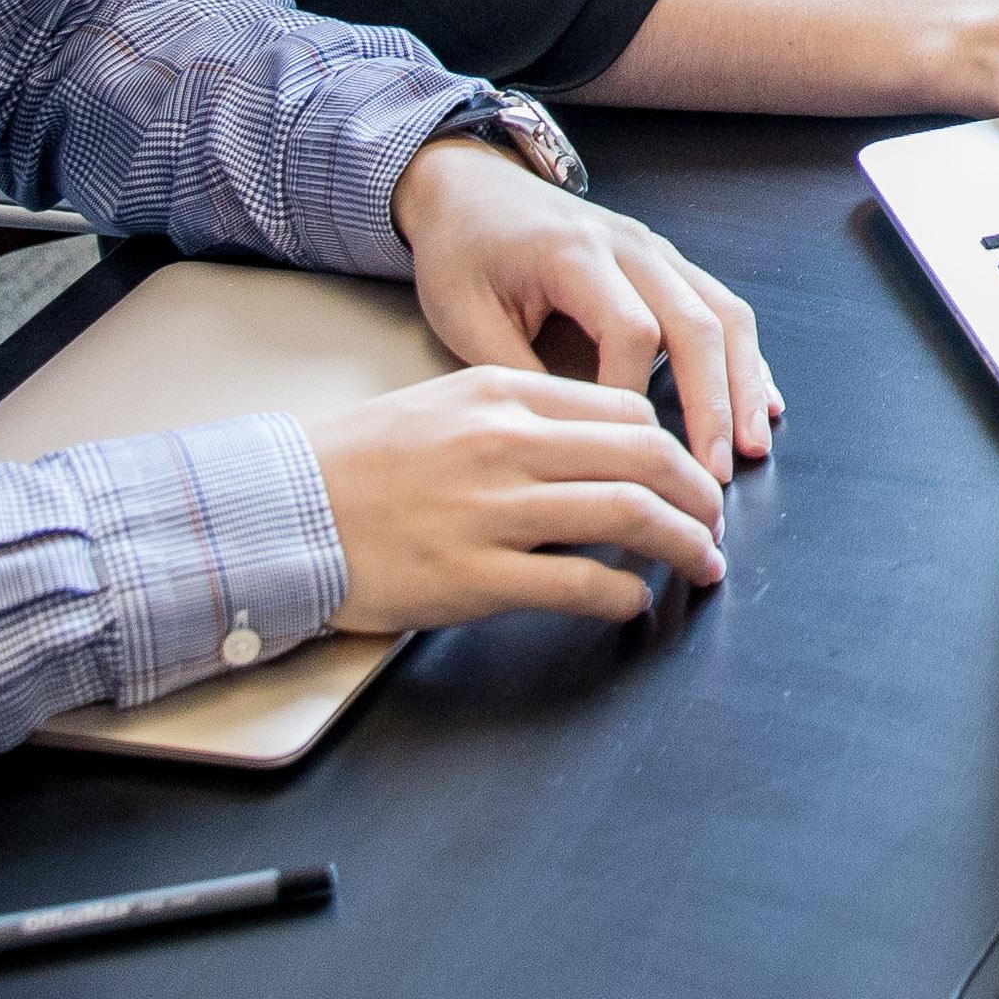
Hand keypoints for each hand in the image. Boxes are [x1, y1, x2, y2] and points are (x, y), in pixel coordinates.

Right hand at [305, 363, 722, 631]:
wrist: (284, 511)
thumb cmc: (360, 461)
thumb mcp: (446, 405)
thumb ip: (522, 415)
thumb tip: (601, 442)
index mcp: (502, 396)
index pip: (627, 411)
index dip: (676, 447)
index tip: (689, 475)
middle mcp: (507, 445)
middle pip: (645, 459)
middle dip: (699, 496)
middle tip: (715, 523)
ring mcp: (493, 513)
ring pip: (628, 518)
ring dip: (684, 545)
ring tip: (703, 563)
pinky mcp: (475, 578)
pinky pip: (579, 586)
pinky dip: (623, 595)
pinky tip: (634, 602)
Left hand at [394, 137, 779, 465]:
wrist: (469, 187)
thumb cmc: (462, 253)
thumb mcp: (465, 316)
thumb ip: (517, 374)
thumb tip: (570, 443)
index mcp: (574, 254)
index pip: (630, 330)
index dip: (633, 395)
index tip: (622, 449)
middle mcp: (629, 246)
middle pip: (695, 322)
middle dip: (712, 403)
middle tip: (714, 473)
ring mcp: (656, 251)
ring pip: (722, 314)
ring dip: (743, 383)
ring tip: (753, 446)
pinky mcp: (666, 264)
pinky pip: (720, 307)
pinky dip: (745, 358)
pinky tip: (763, 401)